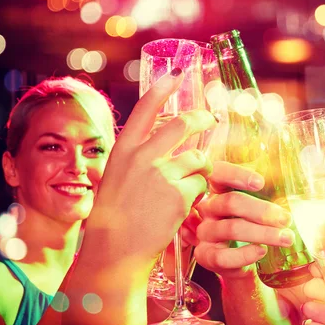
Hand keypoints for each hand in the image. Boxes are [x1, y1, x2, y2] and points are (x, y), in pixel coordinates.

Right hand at [83, 70, 215, 265]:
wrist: (115, 251)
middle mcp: (142, 156)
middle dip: (202, 119)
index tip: (178, 72)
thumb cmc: (114, 218)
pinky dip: (199, 193)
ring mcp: (162, 174)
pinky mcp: (179, 194)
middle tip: (210, 120)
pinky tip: (185, 205)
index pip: (145, 109)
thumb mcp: (115, 178)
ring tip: (189, 185)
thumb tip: (154, 141)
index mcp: (123, 150)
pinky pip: (202, 184)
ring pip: (198, 159)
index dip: (163, 87)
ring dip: (200, 170)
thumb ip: (134, 159)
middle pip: (182, 125)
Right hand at [194, 161, 294, 278]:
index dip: (236, 175)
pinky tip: (262, 251)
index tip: (260, 183)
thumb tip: (288, 182)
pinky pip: (224, 256)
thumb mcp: (256, 207)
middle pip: (230, 202)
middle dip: (261, 211)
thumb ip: (267, 192)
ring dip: (263, 233)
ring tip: (286, 238)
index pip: (219, 173)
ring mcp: (204, 232)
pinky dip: (245, 254)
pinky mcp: (206, 256)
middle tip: (285, 219)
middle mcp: (208, 208)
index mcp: (218, 190)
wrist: (240, 260)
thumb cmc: (251, 225)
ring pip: (231, 229)